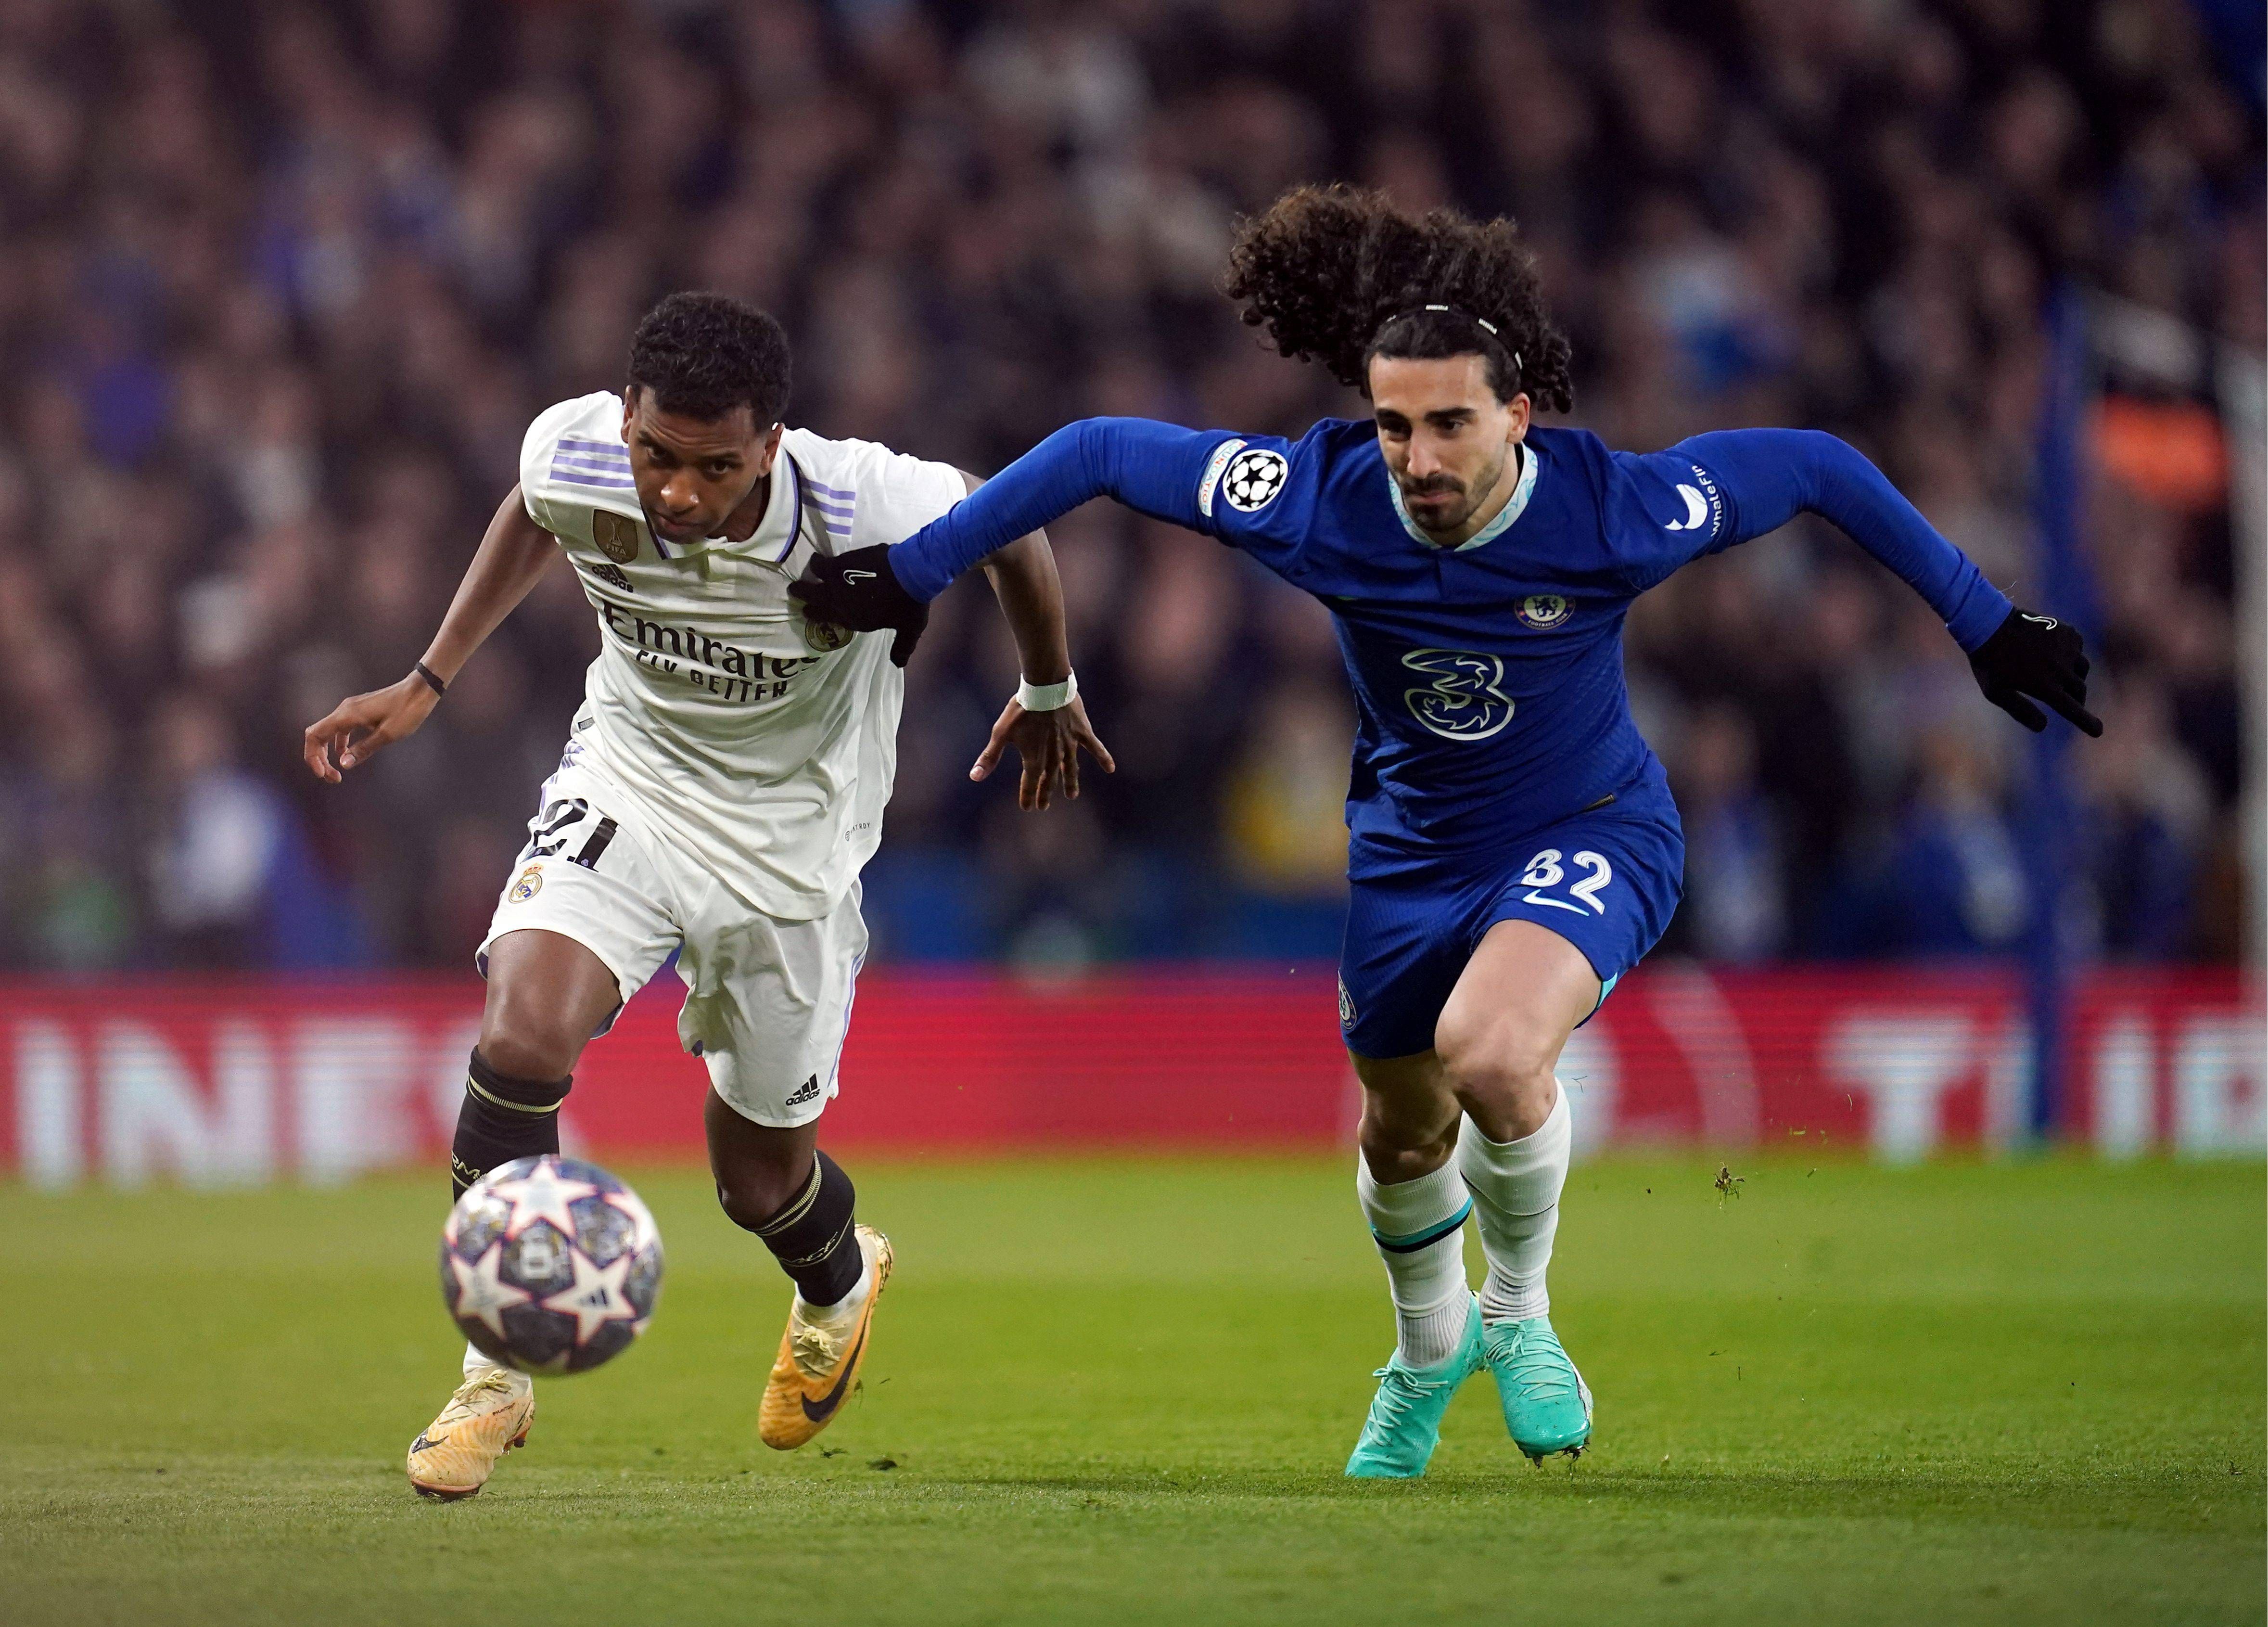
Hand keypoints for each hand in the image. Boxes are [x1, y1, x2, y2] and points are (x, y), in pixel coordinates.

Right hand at [303, 674, 439, 781]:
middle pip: (318, 735)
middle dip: (319, 758)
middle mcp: (344, 710)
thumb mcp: (388, 734)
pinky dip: (339, 744)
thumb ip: (364, 749)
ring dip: (329, 753)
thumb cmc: (408, 710)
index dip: (313, 757)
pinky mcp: (359, 711)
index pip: (315, 735)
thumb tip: (343, 764)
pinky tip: (348, 754)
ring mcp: (351, 709)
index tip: (324, 774)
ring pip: (329, 733)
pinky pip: (341, 729)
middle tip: (333, 778)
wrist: (420, 690)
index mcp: (347, 715)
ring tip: (339, 772)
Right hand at [790, 543, 929, 666]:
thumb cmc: (908, 605)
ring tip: (813, 566)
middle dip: (801, 592)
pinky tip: (828, 556)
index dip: (813, 613)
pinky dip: (826, 559)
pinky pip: (829, 560)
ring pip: (817, 573)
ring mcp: (840, 577)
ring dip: (813, 570)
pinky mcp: (846, 559)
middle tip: (794, 589)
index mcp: (850, 617)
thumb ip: (901, 647)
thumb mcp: (908, 630)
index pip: (823, 617)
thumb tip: (898, 664)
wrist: (910, 573)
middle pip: (812, 595)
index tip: (806, 611)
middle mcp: (839, 598)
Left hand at [970, 695, 1115, 810]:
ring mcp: (1070, 744)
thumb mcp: (1001, 732)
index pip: (1029, 781)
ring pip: (1071, 768)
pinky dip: (1103, 757)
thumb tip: (974, 777)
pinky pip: (1095, 747)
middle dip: (1045, 793)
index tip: (1026, 808)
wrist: (1044, 686)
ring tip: (1072, 795)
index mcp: (1034, 757)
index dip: (1027, 795)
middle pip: (1049, 779)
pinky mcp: (1082, 731)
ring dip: (1071, 782)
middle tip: (1043, 806)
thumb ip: (989, 757)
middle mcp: (1053, 755)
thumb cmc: (1020, 709)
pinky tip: (1110, 768)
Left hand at [1968, 607, 2102, 736]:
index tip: (2098, 731)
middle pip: (2079, 691)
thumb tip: (2042, 727)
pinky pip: (2078, 648)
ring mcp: (2067, 648)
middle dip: (2075, 699)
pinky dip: (2071, 655)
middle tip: (2067, 700)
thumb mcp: (1996, 692)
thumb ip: (2020, 711)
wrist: (1989, 624)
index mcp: (2045, 687)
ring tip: (2058, 676)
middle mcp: (2061, 669)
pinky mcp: (2068, 632)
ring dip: (2074, 676)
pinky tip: (2055, 653)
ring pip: (2082, 669)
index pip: (2073, 710)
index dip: (2087, 722)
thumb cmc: (1988, 662)